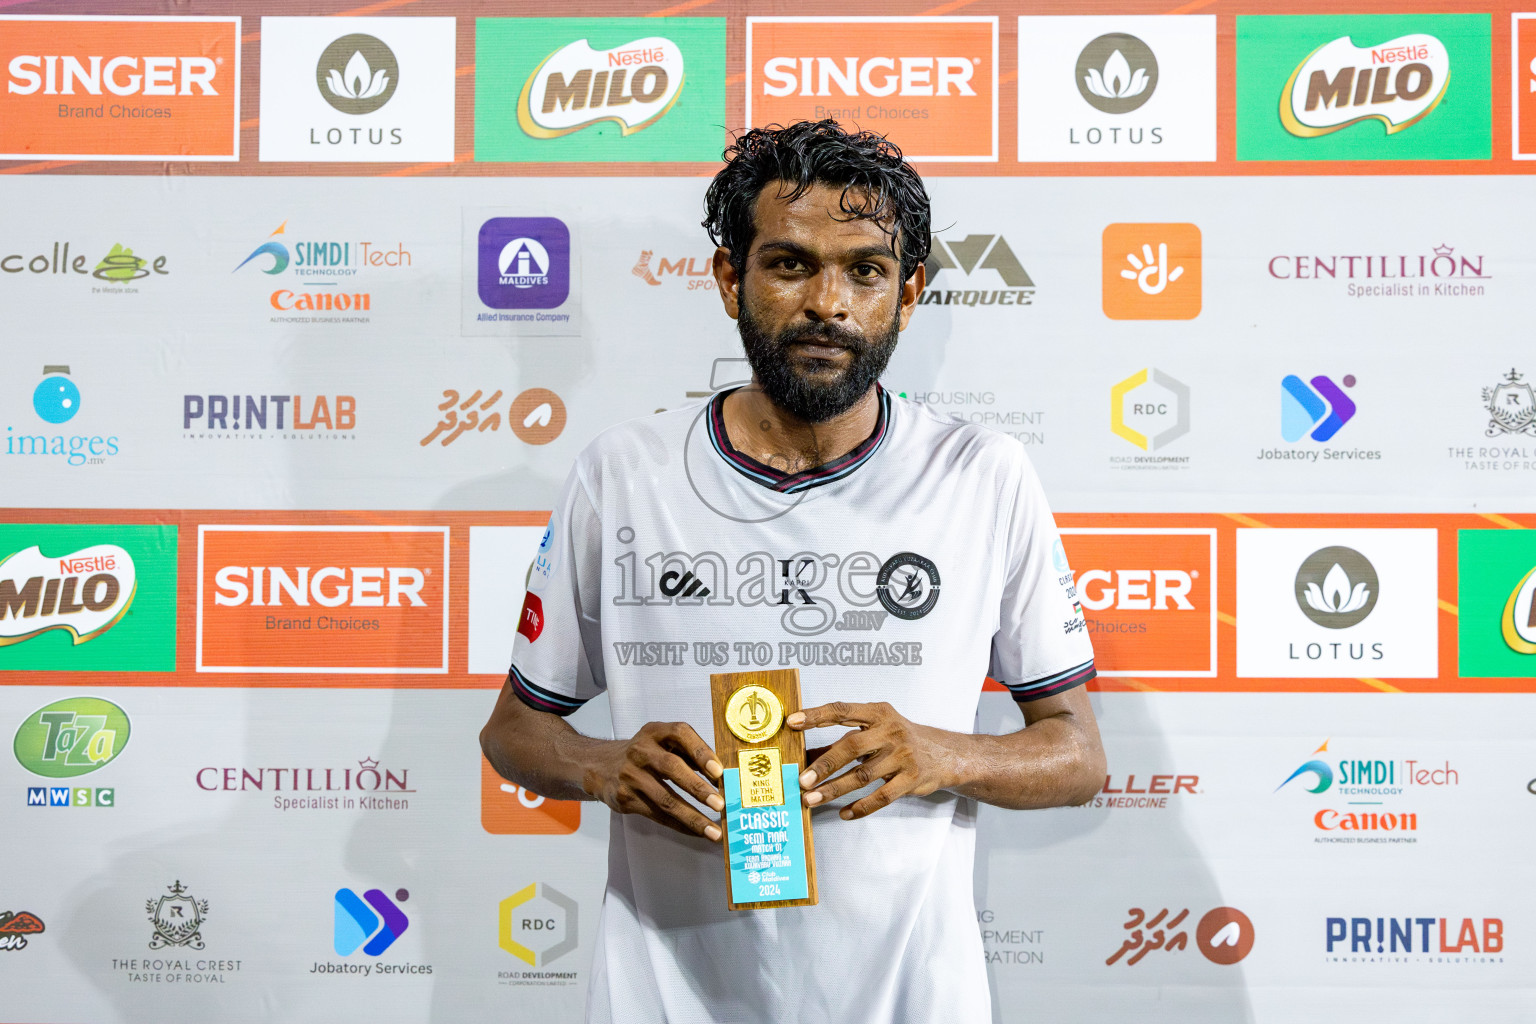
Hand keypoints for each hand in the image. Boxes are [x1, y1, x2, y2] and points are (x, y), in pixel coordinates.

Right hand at [584, 721, 725, 840]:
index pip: (680, 734)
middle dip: (698, 788)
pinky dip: (680, 825)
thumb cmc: (644, 755)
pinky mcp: (625, 797)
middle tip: (720, 804)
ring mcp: (630, 774)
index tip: (718, 771)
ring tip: (713, 830)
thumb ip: (688, 754)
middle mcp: (641, 750)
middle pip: (671, 768)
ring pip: (665, 799)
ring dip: (692, 817)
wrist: (600, 767)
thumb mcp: (662, 743)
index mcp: (655, 732)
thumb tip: (722, 779)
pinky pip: (657, 815)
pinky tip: (696, 831)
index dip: (701, 752)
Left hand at [788, 701, 953, 819]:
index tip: (792, 722)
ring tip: (811, 800)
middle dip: (824, 764)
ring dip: (834, 790)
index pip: (842, 710)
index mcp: (878, 713)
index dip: (816, 715)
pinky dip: (861, 807)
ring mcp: (903, 755)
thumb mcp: (874, 731)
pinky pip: (882, 797)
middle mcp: (891, 731)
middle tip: (802, 780)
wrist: (943, 754)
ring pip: (863, 775)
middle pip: (851, 746)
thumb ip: (841, 742)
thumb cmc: (899, 740)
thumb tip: (803, 756)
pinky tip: (844, 813)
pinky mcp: (911, 779)